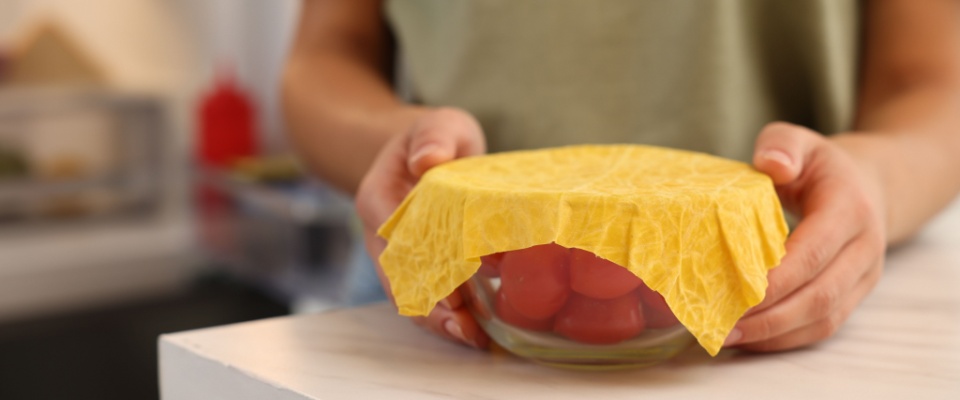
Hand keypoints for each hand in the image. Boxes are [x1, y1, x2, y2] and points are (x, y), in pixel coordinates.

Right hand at [355, 107, 489, 347]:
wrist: (425, 151)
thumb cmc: (435, 138)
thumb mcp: (437, 125)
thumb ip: (433, 136)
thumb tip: (428, 160)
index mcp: (378, 197)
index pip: (393, 234)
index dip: (420, 262)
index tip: (449, 285)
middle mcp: (378, 233)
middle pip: (396, 276)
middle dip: (429, 305)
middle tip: (465, 327)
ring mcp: (393, 254)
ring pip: (406, 295)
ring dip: (436, 319)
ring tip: (471, 338)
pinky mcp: (414, 266)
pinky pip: (422, 296)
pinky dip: (445, 316)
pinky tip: (473, 332)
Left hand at [725, 122, 887, 351]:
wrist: (871, 186)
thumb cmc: (821, 166)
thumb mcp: (801, 142)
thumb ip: (782, 146)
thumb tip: (772, 165)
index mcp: (849, 209)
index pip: (812, 252)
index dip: (775, 279)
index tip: (733, 292)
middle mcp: (864, 248)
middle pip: (819, 295)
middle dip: (767, 316)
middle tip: (720, 325)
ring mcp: (863, 277)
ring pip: (823, 318)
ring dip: (774, 334)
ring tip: (726, 337)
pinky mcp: (854, 296)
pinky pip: (824, 327)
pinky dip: (786, 338)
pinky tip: (750, 339)